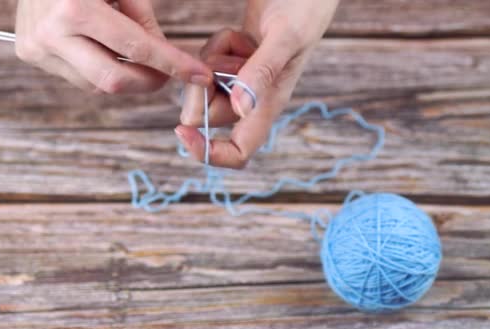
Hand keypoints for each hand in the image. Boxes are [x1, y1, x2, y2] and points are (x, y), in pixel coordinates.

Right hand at [15, 0, 212, 93]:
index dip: (173, 64)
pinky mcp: (30, 54)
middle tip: (169, 73)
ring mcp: (37, 48)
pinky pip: (78, 76)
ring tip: (136, 57)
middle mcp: (52, 34)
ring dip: (125, 76)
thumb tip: (162, 55)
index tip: (199, 75)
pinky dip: (100, 69)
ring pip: (96, 85)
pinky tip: (106, 51)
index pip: (136, 49)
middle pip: (114, 80)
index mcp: (75, 8)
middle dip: (149, 81)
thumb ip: (142, 20)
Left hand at [175, 0, 338, 168]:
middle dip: (205, 85)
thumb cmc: (305, 10)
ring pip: (202, 87)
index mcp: (268, 106)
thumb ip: (263, 72)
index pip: (238, 152)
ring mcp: (242, 82)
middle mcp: (252, 100)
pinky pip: (206, 64)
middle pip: (204, 114)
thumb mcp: (286, 38)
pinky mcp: (234, 64)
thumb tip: (242, 110)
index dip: (209, 153)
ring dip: (212, 60)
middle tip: (229, 58)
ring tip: (242, 41)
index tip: (184, 133)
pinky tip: (240, 36)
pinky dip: (216, 46)